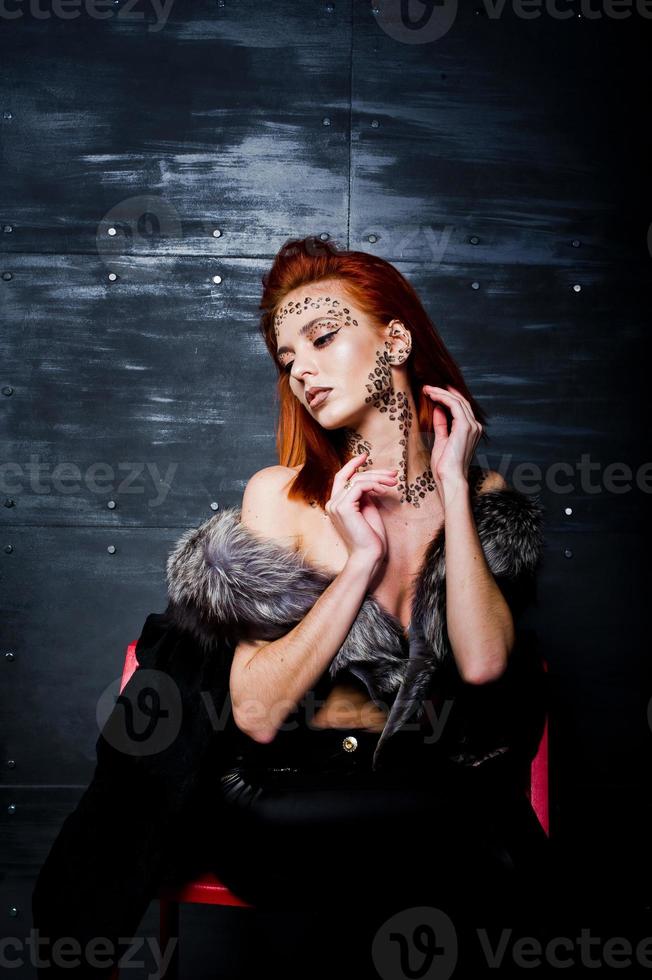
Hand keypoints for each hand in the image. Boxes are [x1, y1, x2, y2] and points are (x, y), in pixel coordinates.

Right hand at [326, 452, 396, 574]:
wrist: (369, 556)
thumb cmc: (371, 538)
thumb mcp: (368, 510)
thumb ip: (365, 495)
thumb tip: (371, 481)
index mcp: (336, 504)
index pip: (341, 477)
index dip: (352, 464)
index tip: (365, 455)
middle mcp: (332, 503)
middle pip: (351, 476)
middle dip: (374, 471)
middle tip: (393, 473)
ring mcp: (336, 505)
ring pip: (357, 479)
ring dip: (378, 478)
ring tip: (394, 482)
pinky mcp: (343, 507)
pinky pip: (359, 486)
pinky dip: (374, 484)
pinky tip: (384, 489)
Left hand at [422, 384, 482, 490]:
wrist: (450, 478)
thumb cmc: (445, 466)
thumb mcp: (441, 441)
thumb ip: (442, 425)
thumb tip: (438, 409)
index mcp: (471, 431)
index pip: (461, 408)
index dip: (448, 397)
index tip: (434, 392)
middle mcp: (475, 427)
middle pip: (461, 401)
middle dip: (444, 392)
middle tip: (428, 387)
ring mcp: (472, 426)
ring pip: (458, 401)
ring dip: (441, 392)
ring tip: (427, 389)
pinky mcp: (466, 427)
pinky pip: (455, 405)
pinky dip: (443, 398)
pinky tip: (432, 395)